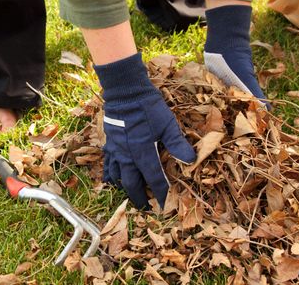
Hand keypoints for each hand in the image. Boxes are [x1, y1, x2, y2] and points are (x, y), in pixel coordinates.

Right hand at [102, 90, 194, 209]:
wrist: (126, 93)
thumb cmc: (149, 108)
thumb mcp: (168, 124)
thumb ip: (177, 144)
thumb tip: (191, 161)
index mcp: (144, 153)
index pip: (153, 179)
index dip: (160, 193)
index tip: (164, 205)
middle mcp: (128, 156)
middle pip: (132, 184)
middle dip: (139, 197)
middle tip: (145, 207)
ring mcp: (116, 151)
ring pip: (117, 176)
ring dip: (124, 187)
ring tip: (130, 194)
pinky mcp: (109, 144)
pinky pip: (107, 164)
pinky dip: (110, 174)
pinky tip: (111, 178)